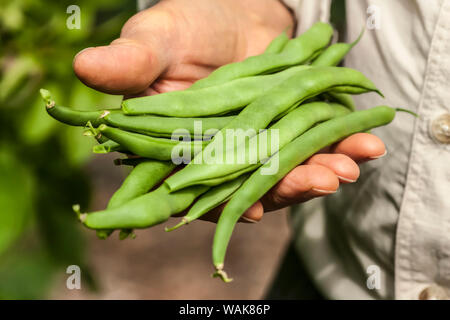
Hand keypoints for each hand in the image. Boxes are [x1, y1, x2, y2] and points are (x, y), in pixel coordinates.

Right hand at [73, 0, 385, 223]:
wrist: (231, 9)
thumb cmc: (185, 26)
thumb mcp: (157, 38)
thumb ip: (131, 61)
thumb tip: (86, 66)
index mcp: (184, 145)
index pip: (201, 184)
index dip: (225, 200)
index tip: (255, 208)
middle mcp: (226, 153)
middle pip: (255, 182)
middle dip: (288, 185)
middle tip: (320, 182)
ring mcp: (264, 141)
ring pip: (291, 167)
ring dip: (322, 170)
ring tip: (349, 167)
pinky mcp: (294, 124)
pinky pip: (318, 141)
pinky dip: (342, 143)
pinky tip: (366, 145)